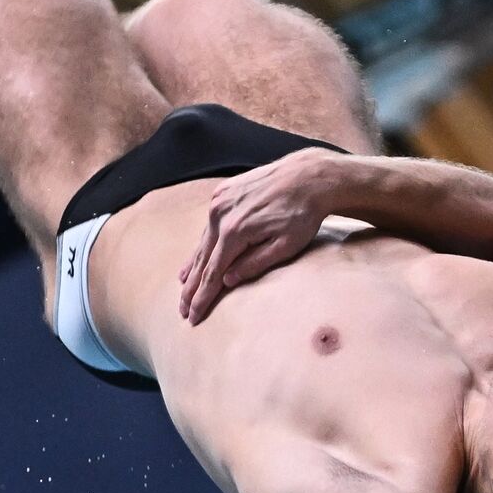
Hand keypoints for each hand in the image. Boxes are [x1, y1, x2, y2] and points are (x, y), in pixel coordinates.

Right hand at [178, 148, 335, 323]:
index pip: (213, 273)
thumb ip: (255, 264)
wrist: (309, 176)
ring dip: (193, 267)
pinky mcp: (223, 192)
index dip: (202, 297)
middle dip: (192, 288)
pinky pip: (208, 225)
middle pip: (202, 259)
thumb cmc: (303, 214)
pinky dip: (202, 245)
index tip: (193, 316)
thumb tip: (227, 280)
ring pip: (202, 242)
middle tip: (183, 311)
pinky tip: (195, 259)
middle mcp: (220, 214)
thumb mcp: (286, 246)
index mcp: (235, 231)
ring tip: (184, 289)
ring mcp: (220, 200)